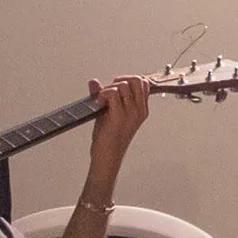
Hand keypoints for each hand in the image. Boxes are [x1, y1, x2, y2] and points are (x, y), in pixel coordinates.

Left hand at [79, 74, 155, 189]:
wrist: (107, 157)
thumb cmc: (109, 139)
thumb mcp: (109, 113)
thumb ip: (104, 95)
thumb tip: (94, 82)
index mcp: (141, 110)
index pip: (143, 84)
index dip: (128, 80)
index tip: (116, 87)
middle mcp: (139, 110)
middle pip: (137, 80)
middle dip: (121, 80)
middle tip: (110, 90)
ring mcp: (131, 113)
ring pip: (123, 85)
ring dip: (110, 88)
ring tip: (103, 99)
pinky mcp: (119, 116)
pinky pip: (113, 93)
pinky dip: (103, 94)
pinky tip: (99, 103)